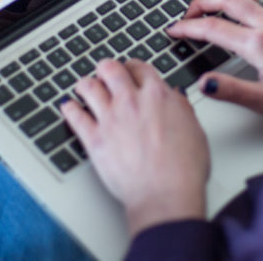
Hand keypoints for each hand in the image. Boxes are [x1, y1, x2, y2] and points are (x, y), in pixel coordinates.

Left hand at [61, 59, 209, 235]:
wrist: (165, 194)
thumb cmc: (184, 169)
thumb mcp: (194, 129)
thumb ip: (180, 108)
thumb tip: (174, 99)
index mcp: (158, 95)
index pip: (140, 67)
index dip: (133, 67)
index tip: (130, 71)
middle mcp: (131, 102)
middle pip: (110, 69)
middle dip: (106, 68)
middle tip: (105, 73)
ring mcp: (110, 119)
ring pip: (88, 87)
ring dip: (85, 84)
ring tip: (83, 87)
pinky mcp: (94, 139)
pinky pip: (75, 117)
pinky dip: (69, 110)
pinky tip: (68, 108)